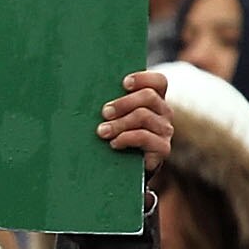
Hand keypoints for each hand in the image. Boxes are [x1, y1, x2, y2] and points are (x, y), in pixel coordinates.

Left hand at [100, 71, 171, 187]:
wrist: (122, 170)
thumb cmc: (113, 136)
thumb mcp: (112, 117)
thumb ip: (110, 103)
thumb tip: (84, 88)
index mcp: (154, 100)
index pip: (159, 81)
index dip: (143, 78)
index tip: (123, 83)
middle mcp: (163, 113)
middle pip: (149, 96)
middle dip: (122, 103)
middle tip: (104, 112)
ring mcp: (164, 130)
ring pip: (144, 116)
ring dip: (119, 123)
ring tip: (101, 132)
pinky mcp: (162, 148)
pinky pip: (145, 137)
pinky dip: (126, 138)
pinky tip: (113, 143)